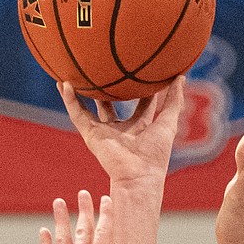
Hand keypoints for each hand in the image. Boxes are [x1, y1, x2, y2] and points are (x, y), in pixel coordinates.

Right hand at [58, 78, 183, 188]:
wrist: (138, 174)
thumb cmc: (156, 153)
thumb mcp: (168, 122)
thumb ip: (174, 100)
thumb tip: (181, 76)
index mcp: (140, 127)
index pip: (142, 104)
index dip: (143, 89)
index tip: (143, 71)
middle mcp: (120, 129)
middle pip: (112, 105)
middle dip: (108, 90)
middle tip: (106, 70)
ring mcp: (103, 132)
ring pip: (89, 109)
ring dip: (80, 94)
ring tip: (72, 75)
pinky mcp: (91, 135)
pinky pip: (77, 114)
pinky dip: (69, 100)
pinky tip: (63, 84)